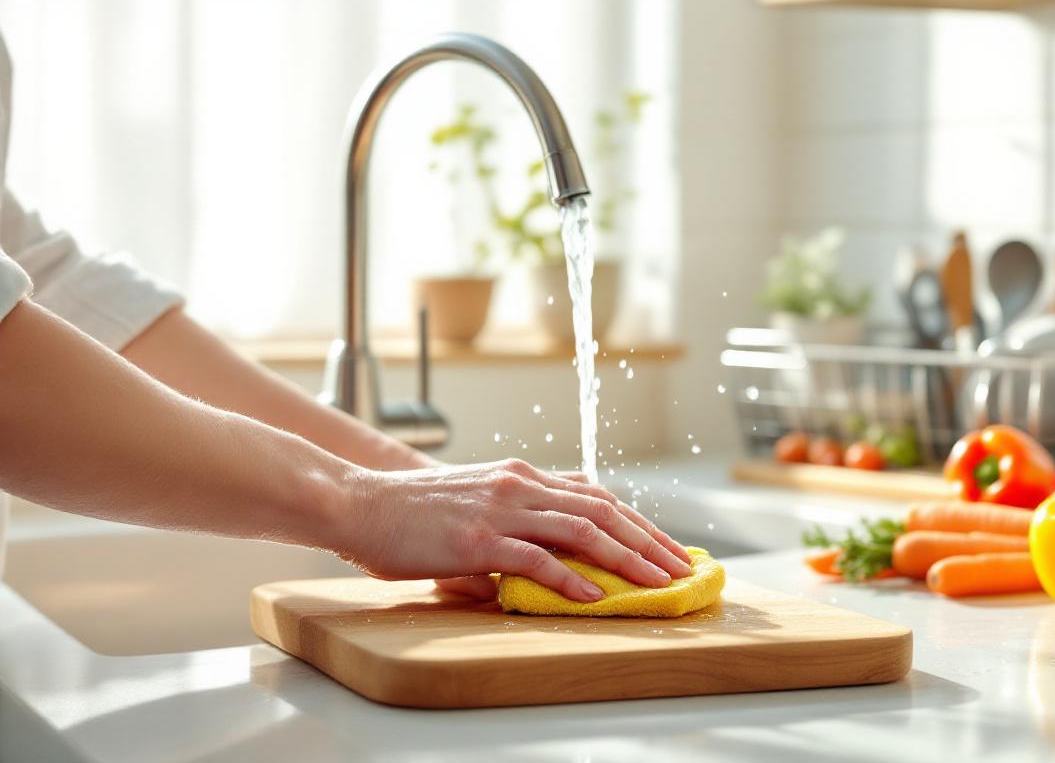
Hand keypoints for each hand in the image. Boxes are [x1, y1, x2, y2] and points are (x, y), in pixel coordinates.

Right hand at [337, 458, 691, 601]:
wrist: (358, 501)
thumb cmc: (409, 512)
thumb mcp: (473, 507)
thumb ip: (511, 533)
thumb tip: (535, 573)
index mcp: (521, 476)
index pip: (596, 495)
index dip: (637, 521)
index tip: (664, 546)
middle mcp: (519, 485)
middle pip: (603, 510)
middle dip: (648, 540)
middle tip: (680, 568)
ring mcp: (501, 510)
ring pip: (582, 529)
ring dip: (626, 558)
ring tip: (657, 582)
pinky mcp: (478, 539)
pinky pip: (537, 557)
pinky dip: (571, 576)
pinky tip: (597, 594)